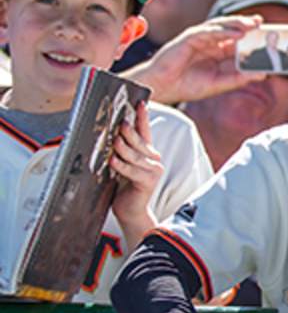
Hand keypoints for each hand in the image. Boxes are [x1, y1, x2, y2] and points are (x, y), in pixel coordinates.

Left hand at [110, 102, 163, 242]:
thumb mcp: (122, 164)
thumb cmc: (123, 186)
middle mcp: (153, 160)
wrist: (131, 210)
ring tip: (113, 141)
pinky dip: (121, 166)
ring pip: (135, 155)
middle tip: (120, 122)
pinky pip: (132, 171)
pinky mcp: (147, 182)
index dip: (143, 117)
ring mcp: (153, 171)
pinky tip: (112, 161)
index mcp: (147, 153)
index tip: (140, 102)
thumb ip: (120, 151)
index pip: (145, 131)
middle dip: (129, 131)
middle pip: (140, 142)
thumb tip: (108, 135)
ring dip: (123, 148)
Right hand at [125, 15, 267, 105]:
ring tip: (253, 25)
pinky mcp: (190, 38)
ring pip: (222, 27)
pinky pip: (209, 32)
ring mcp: (200, 39)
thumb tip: (264, 74)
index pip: (239, 42)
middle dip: (248, 26)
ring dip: (238, 24)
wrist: (164, 88)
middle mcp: (211, 43)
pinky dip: (223, 31)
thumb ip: (240, 78)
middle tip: (263, 24)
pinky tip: (237, 33)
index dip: (254, 38)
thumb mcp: (220, 84)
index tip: (269, 35)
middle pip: (232, 30)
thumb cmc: (189, 86)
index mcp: (218, 53)